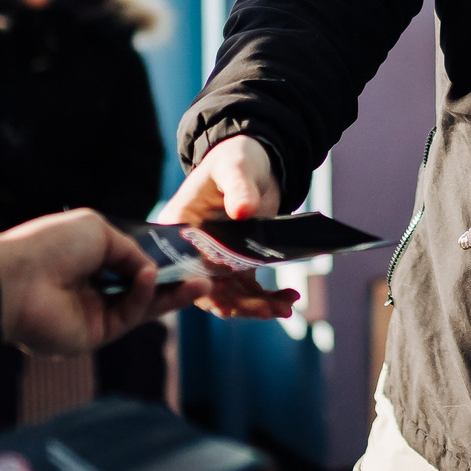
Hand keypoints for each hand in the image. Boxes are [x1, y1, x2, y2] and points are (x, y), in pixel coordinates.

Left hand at [0, 209, 205, 355]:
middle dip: (174, 283)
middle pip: (142, 288)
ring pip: (142, 306)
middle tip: (204, 277)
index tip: (186, 257)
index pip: (130, 263)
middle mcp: (92, 287)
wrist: (17, 280)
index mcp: (87, 258)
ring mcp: (94, 313)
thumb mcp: (99, 231)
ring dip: (172, 296)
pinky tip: (151, 280)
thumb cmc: (51, 245)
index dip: (158, 261)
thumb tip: (152, 270)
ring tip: (200, 284)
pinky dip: (144, 297)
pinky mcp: (95, 335)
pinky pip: (128, 315)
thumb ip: (132, 250)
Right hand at [160, 136, 299, 320]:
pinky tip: (290, 299)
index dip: (203, 289)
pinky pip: (250, 289)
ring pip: (233, 294)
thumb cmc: (236, 160)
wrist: (255, 163)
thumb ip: (238, 187)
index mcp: (180, 227)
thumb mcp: (236, 168)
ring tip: (285, 308)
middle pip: (210, 287)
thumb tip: (241, 210)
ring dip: (257, 306)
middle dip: (238, 304)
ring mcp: (215, 259)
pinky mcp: (237, 263)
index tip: (225, 307)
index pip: (185, 266)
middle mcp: (193, 250)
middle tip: (267, 311)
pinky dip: (269, 298)